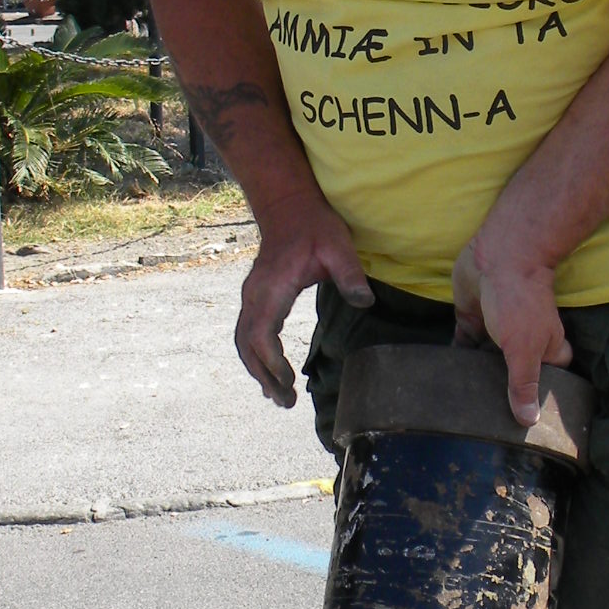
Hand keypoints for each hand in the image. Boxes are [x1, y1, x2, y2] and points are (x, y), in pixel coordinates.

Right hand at [235, 194, 371, 407]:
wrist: (287, 206)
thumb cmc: (313, 225)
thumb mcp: (338, 246)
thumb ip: (349, 275)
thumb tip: (365, 302)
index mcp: (272, 287)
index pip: (262, 334)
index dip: (271, 362)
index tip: (288, 381)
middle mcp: (254, 295)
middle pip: (248, 346)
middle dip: (264, 376)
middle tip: (286, 402)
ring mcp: (251, 297)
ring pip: (244, 342)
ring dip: (258, 371)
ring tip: (278, 397)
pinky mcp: (255, 299)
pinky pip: (248, 334)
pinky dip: (255, 358)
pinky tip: (270, 375)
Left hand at [451, 230, 573, 426]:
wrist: (498, 257)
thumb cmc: (519, 302)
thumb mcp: (524, 350)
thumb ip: (523, 384)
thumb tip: (528, 421)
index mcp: (546, 350)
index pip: (548, 381)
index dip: (541, 399)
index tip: (530, 426)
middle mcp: (523, 343)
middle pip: (515, 374)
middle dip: (504, 394)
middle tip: (489, 425)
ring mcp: (496, 333)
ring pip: (487, 363)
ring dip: (477, 378)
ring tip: (465, 410)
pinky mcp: (472, 321)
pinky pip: (463, 346)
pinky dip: (456, 359)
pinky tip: (445, 380)